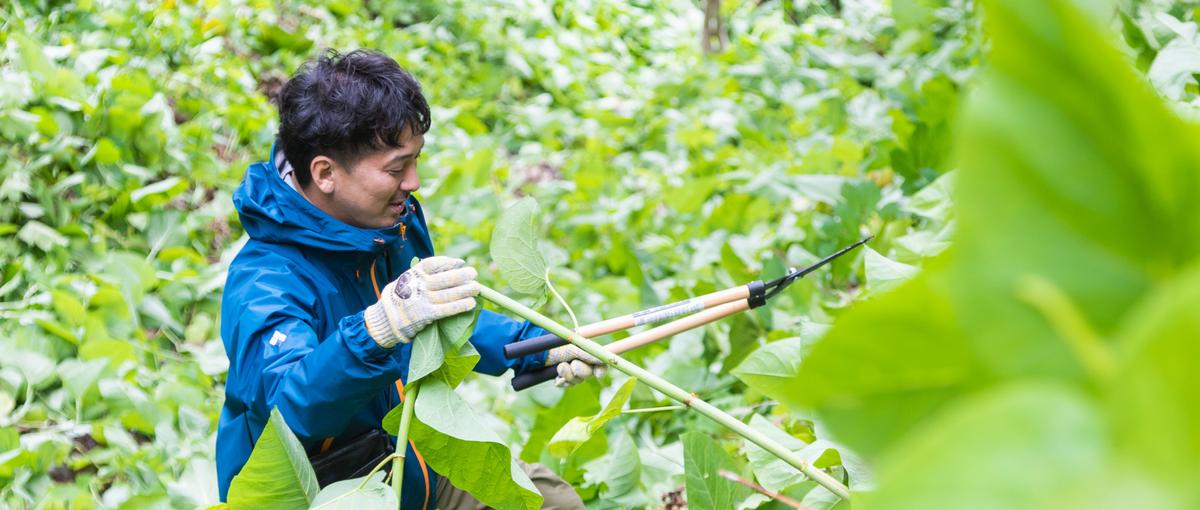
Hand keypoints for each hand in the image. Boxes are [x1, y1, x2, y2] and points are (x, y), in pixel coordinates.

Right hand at [364, 256, 479, 347]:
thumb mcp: (406, 281)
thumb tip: (449, 269)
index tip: (460, 262)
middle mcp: (418, 285)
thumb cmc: (400, 298)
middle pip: (444, 278)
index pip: (433, 264)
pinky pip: (446, 309)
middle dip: (461, 275)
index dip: (448, 262)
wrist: (384, 319)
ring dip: (465, 290)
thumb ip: (422, 275)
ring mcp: (422, 300)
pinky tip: (471, 303)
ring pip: (448, 294)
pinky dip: (460, 306)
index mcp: (413, 274)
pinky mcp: (425, 315)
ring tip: (477, 288)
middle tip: (473, 273)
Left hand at [545, 345, 606, 387]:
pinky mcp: (563, 380)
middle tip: (574, 364)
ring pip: (577, 381)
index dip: (601, 370)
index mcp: (586, 353)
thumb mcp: (574, 349)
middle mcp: (581, 363)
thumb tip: (604, 359)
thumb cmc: (556, 347)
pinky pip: (567, 386)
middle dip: (581, 371)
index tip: (598, 374)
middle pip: (589, 374)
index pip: (600, 363)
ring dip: (569, 375)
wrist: (538, 353)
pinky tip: (557, 376)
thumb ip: (589, 354)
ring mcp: (572, 372)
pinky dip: (562, 382)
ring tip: (560, 366)